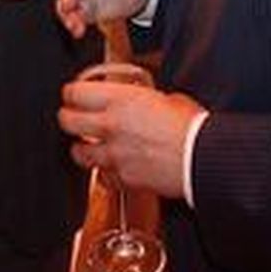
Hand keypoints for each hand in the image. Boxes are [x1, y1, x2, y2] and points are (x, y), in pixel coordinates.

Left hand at [58, 78, 203, 198]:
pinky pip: (102, 176)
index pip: (74, 93)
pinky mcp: (123, 178)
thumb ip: (145, 100)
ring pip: (78, 153)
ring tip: (88, 145)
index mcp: (120, 100)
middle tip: (73, 117)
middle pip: (66, 121)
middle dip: (68, 118)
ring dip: (81, 148)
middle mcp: (110, 126)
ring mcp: (114, 154)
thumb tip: (143, 102)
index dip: (71, 93)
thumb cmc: (192, 128)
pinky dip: (104, 171)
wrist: (204, 159)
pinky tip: (112, 165)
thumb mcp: (168, 98)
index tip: (73, 95)